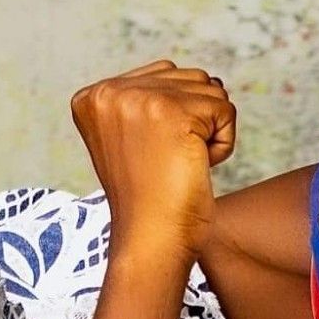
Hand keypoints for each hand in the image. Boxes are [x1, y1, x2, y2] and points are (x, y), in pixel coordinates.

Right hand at [70, 59, 236, 267]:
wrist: (150, 241)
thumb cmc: (150, 201)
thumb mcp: (135, 139)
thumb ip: (152, 100)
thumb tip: (210, 80)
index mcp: (92, 97)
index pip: (164, 77)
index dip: (173, 120)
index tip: (150, 157)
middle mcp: (109, 91)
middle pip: (188, 78)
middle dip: (194, 122)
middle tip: (167, 164)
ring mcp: (138, 98)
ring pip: (209, 90)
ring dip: (209, 132)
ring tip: (179, 164)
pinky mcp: (171, 112)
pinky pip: (225, 111)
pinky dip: (222, 144)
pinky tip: (195, 166)